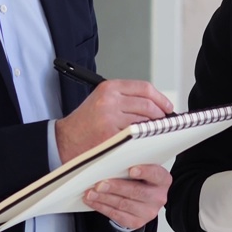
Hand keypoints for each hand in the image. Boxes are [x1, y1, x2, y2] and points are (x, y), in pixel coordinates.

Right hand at [55, 80, 173, 162]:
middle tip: (164, 124)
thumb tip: (156, 105)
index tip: (168, 108)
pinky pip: (135, 137)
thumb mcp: (102, 100)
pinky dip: (144, 140)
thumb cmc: (85, 123)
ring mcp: (109, 118)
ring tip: (155, 134)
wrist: (64, 140)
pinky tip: (145, 143)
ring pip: (144, 122)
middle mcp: (109, 100)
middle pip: (148, 105)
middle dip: (160, 116)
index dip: (161, 99)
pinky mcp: (109, 136)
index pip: (144, 88)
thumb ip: (125, 99)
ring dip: (153, 129)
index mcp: (109, 88)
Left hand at [83, 164, 171, 228]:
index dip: (144, 171)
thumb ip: (133, 162)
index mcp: (162, 180)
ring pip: (123, 204)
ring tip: (91, 193)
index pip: (155, 174)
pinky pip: (116, 215)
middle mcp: (158, 197)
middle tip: (100, 184)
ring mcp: (148, 212)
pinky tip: (93, 201)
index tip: (131, 170)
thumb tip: (112, 159)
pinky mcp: (136, 222)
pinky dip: (102, 207)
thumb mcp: (142, 167)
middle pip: (136, 191)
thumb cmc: (141, 179)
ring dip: (104, 198)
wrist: (144, 199)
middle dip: (115, 187)